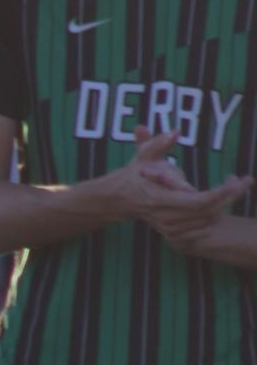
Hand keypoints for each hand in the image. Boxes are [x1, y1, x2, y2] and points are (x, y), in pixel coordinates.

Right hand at [115, 128, 250, 242]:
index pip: (197, 202)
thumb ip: (157, 143)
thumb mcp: (143, 154)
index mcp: (161, 199)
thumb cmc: (134, 173)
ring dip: (226, 204)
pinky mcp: (175, 232)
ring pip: (207, 221)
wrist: (120, 199)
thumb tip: (174, 132)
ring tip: (238, 185)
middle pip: (208, 212)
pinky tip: (224, 199)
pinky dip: (216, 215)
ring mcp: (171, 227)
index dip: (219, 194)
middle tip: (247, 180)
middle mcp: (167, 217)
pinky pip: (202, 227)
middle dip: (230, 197)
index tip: (236, 181)